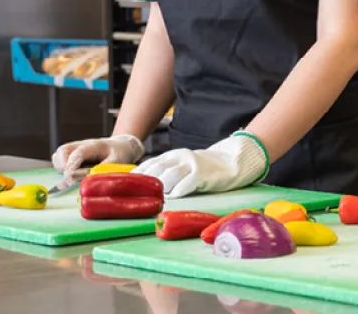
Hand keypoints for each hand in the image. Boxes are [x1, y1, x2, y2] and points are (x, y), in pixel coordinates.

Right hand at [52, 134, 144, 176]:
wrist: (120, 146)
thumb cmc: (118, 153)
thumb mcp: (117, 161)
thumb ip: (103, 168)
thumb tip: (89, 179)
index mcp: (93, 145)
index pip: (78, 154)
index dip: (72, 167)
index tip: (70, 179)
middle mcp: (80, 145)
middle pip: (63, 151)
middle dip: (64, 167)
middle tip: (70, 180)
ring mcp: (74, 149)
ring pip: (58, 155)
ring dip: (61, 167)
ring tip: (71, 178)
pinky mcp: (71, 154)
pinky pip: (59, 159)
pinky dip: (60, 167)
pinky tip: (70, 174)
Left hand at [135, 132, 267, 197]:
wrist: (233, 162)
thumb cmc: (205, 169)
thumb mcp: (184, 166)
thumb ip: (167, 172)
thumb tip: (145, 189)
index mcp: (172, 155)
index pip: (149, 165)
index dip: (136, 177)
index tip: (124, 188)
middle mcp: (179, 157)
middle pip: (155, 170)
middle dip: (145, 185)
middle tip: (136, 199)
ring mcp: (191, 164)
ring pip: (168, 177)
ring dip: (160, 191)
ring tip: (154, 202)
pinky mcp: (203, 174)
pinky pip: (186, 184)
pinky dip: (177, 192)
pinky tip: (173, 200)